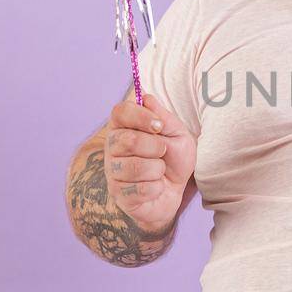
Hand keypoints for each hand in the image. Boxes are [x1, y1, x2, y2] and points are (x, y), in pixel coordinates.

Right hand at [104, 91, 195, 235]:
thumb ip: (164, 117)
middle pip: (128, 140)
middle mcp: (112, 147)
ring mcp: (113, 171)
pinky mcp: (118, 194)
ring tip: (160, 171)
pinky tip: (155, 186)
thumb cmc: (173, 160)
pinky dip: (156, 188)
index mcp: (124, 127)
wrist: (174, 191)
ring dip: (157, 169)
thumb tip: (146, 98)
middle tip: (163, 151)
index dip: (140, 116)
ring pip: (134, 167)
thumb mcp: (178, 135)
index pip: (120, 112)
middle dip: (155, 146)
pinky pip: (139, 189)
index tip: (158, 125)